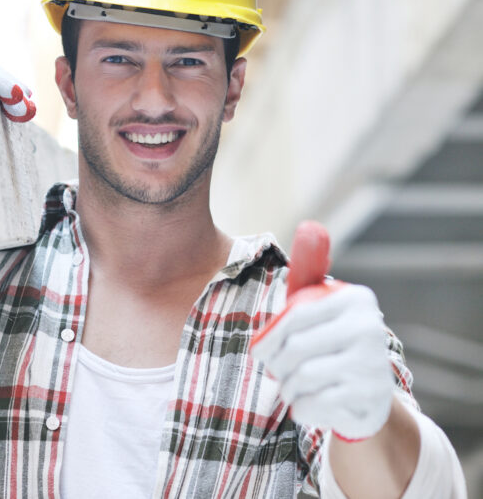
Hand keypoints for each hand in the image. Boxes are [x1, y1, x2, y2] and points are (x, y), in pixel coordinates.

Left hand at [251, 221, 393, 441]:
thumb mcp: (320, 306)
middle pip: (294, 350)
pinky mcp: (371, 398)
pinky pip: (313, 405)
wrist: (369, 396)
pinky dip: (303, 408)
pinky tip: (313, 403)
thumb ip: (309, 273)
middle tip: (277, 372)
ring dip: (288, 388)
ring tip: (294, 387)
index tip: (258, 352)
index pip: (293, 317)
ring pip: (301, 378)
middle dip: (277, 366)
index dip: (267, 338)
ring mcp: (373, 365)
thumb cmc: (331, 343)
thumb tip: (310, 225)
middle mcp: (369, 328)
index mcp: (354, 299)